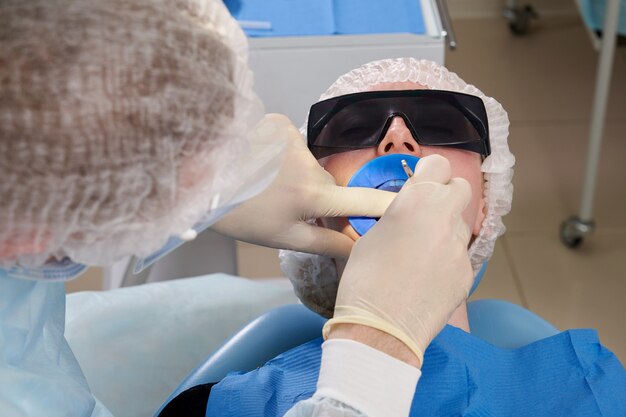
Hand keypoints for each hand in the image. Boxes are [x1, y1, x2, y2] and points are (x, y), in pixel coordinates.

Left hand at [212, 114, 395, 257]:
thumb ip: (327, 242)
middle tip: (289, 209)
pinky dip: (284, 155)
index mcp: (314, 195)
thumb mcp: (283, 237)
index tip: (421, 202)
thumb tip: (359, 250)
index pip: (364, 201)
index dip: (392, 205)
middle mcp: (310, 163)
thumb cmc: (240, 215)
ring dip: (300, 177)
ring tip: (269, 187)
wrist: (196, 180)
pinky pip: (293, 144)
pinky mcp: (277, 123)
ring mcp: (293, 138)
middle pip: (331, 185)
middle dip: (320, 198)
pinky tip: (261, 165)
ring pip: (311, 165)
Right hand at [325, 155, 473, 365]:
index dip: (429, 171)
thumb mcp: (371, 236)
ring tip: (421, 253)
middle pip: (462, 188)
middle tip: (426, 211)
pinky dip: (447, 260)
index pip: (438, 164)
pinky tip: (427, 277)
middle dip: (446, 194)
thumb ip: (397, 215)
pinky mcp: (467, 274)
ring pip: (460, 225)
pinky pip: (459, 256)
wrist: (381, 328)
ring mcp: (460, 248)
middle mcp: (444, 218)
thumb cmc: (364, 280)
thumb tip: (408, 209)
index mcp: (416, 201)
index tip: (421, 180)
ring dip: (445, 230)